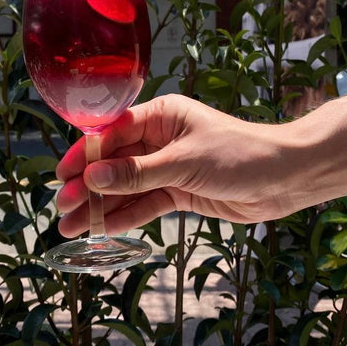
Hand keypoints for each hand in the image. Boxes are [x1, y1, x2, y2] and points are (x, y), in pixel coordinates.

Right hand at [55, 94, 298, 236]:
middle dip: (89, 185)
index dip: (86, 154)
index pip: (113, 133)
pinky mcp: (179, 192)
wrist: (284, 179)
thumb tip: (93, 178)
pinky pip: (146, 203)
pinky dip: (126, 216)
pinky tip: (103, 229)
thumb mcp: (184, 161)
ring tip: (72, 227)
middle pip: (116, 163)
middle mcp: (161, 139)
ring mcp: (169, 167)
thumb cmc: (238, 154)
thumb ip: (138, 172)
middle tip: (62, 208)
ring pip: (128, 187)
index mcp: (161, 116)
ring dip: (102, 206)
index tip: (62, 176)